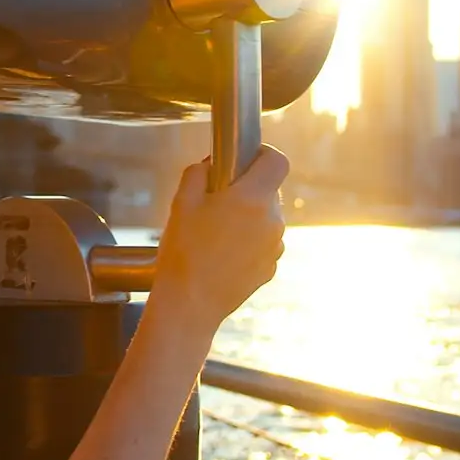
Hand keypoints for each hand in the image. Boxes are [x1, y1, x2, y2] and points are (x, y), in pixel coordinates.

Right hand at [149, 147, 289, 330]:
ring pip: (266, 218)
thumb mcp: (181, 202)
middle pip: (269, 191)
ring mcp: (274, 247)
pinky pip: (263, 243)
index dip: (263, 154)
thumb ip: (198, 173)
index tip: (245, 160)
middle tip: (216, 200)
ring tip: (215, 232)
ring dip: (247, 217)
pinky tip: (221, 253)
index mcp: (253, 199)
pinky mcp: (270, 268)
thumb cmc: (183, 252)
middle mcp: (272, 221)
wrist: (189, 304)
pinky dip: (248, 242)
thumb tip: (211, 166)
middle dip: (247, 189)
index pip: (278, 161)